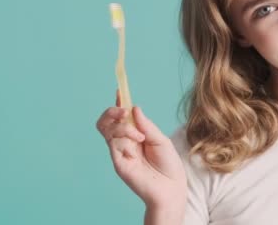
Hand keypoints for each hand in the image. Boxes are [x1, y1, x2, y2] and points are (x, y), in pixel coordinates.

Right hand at [96, 90, 187, 208]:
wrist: (171, 187)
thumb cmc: (168, 165)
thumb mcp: (160, 140)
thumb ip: (147, 125)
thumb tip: (134, 108)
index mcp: (135, 134)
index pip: (121, 116)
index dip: (118, 103)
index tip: (119, 90)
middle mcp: (124, 142)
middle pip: (106, 122)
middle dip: (111, 111)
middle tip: (123, 111)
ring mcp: (119, 152)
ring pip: (108, 130)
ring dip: (123, 127)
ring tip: (139, 136)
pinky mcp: (118, 162)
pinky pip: (114, 144)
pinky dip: (124, 139)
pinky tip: (137, 144)